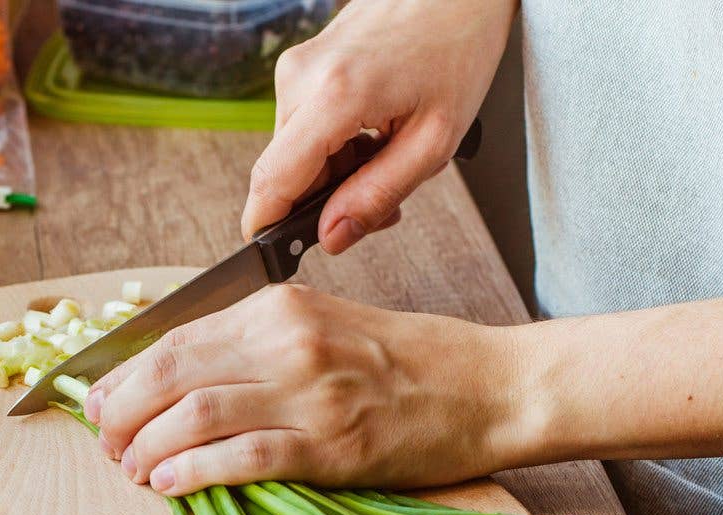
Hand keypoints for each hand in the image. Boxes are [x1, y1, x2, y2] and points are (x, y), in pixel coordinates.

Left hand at [83, 285, 532, 495]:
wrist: (489, 386)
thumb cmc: (406, 358)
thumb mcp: (323, 323)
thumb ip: (254, 341)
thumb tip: (177, 376)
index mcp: (279, 306)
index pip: (175, 337)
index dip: (124, 374)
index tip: (97, 400)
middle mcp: (288, 340)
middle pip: (171, 373)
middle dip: (121, 412)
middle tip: (105, 441)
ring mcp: (311, 393)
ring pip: (194, 415)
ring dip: (147, 447)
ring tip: (131, 469)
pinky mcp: (332, 445)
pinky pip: (243, 458)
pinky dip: (193, 473)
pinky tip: (170, 484)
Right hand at [243, 0, 515, 252]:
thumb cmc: (456, 49)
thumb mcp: (434, 140)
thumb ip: (377, 194)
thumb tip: (331, 237)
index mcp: (334, 97)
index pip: (273, 180)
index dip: (266, 227)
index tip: (271, 256)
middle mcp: (301, 79)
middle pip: (284, 172)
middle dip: (322, 200)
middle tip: (381, 205)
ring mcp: (296, 67)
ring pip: (293, 151)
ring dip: (331, 171)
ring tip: (387, 154)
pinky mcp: (299, 63)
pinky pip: (301, 125)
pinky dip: (331, 143)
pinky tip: (372, 130)